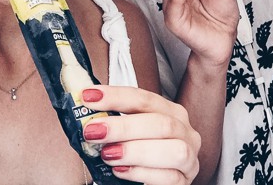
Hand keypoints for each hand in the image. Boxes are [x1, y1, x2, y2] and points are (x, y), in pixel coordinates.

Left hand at [81, 86, 200, 183]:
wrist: (147, 182)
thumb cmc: (136, 157)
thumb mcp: (127, 136)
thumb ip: (113, 125)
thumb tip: (83, 113)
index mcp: (171, 112)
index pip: (145, 99)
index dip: (116, 96)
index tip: (89, 96)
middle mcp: (184, 131)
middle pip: (160, 123)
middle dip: (124, 126)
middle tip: (92, 131)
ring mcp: (188, 158)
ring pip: (173, 150)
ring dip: (136, 151)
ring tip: (107, 154)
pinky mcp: (184, 182)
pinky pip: (169, 178)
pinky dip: (142, 173)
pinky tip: (121, 172)